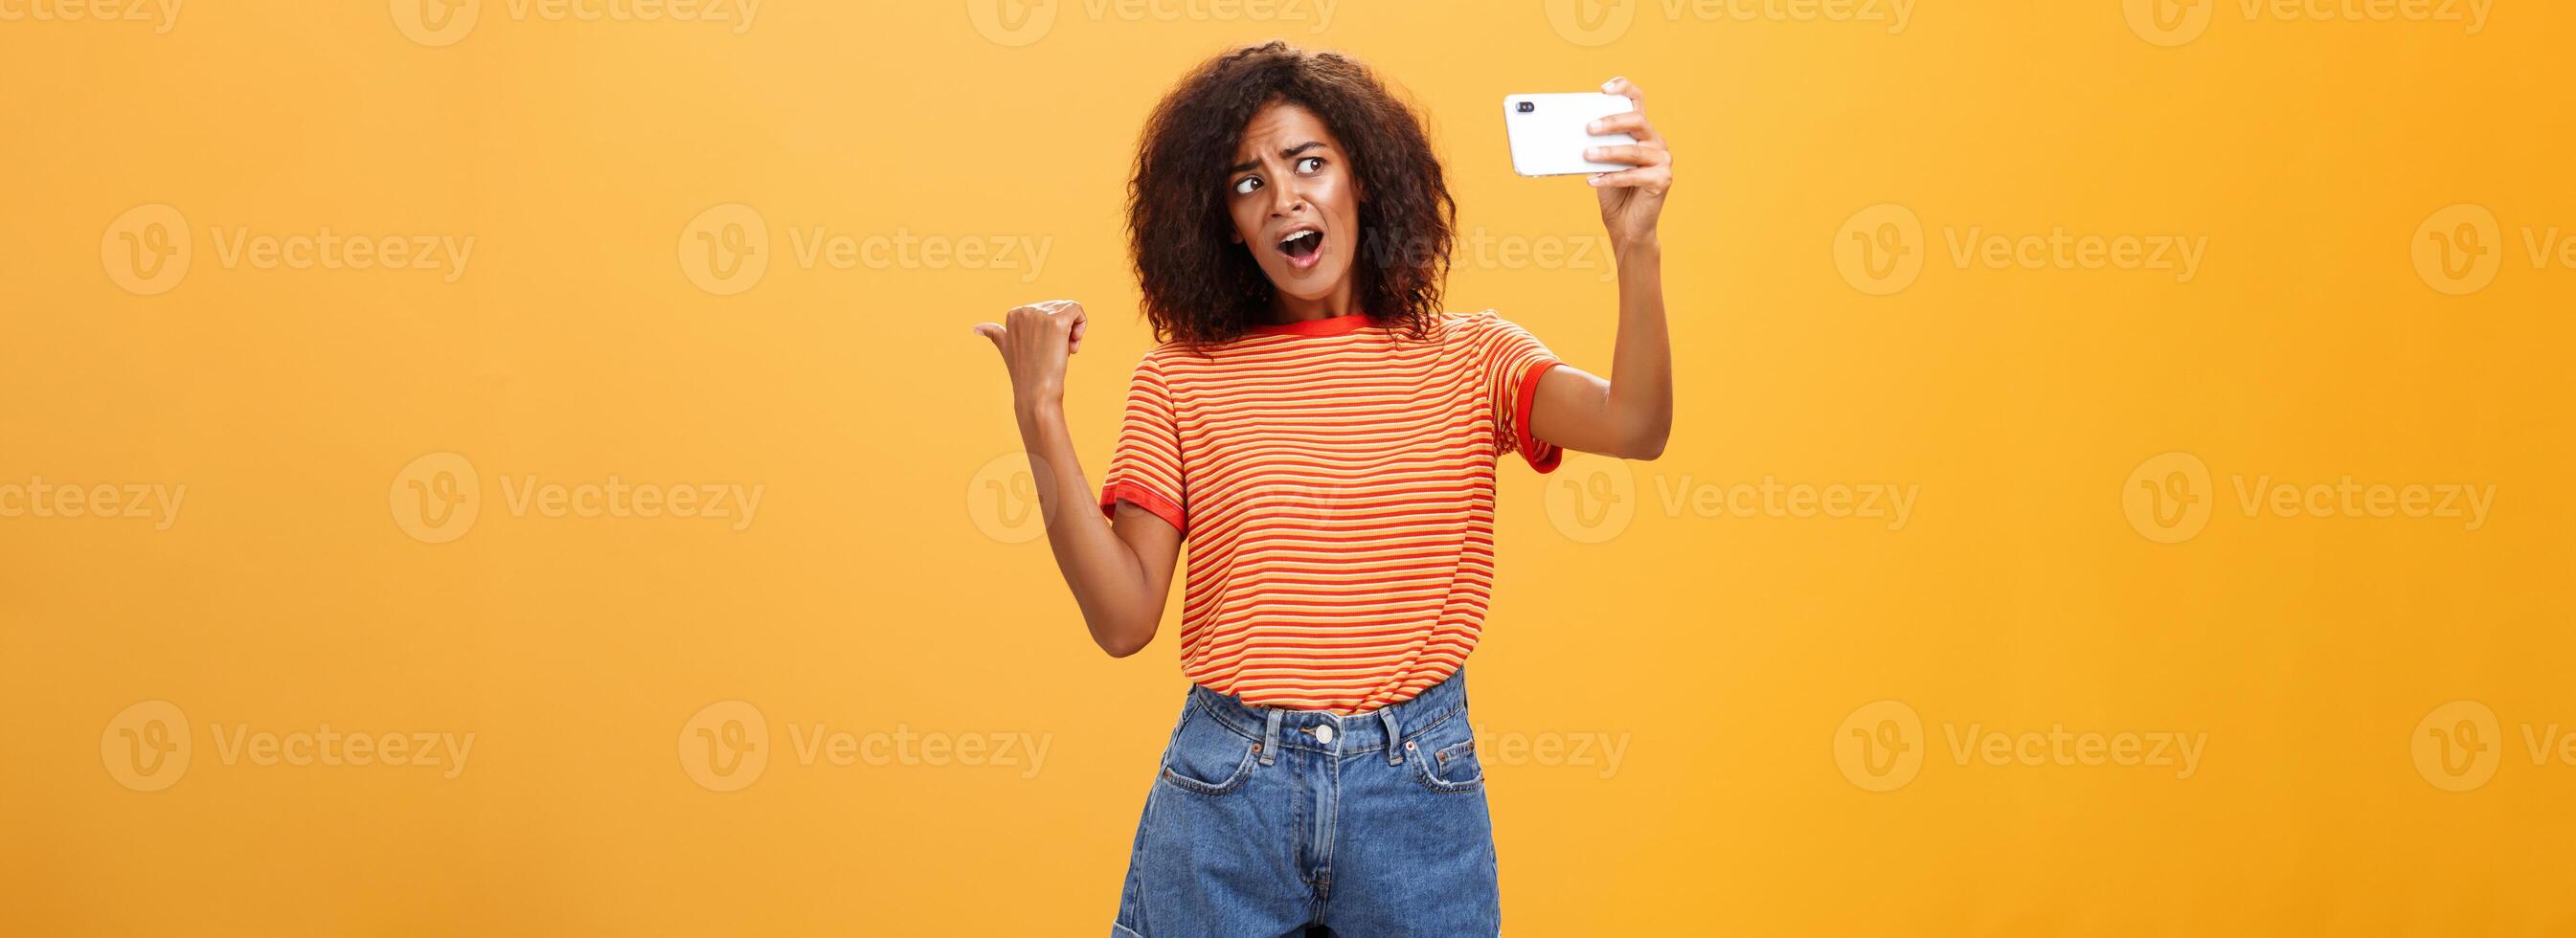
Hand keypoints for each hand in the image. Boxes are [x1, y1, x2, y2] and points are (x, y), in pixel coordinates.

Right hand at [973, 299, 1087, 413]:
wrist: (1035, 393)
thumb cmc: (1025, 373)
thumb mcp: (1006, 348)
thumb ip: (994, 334)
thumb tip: (976, 328)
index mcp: (1014, 313)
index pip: (1047, 309)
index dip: (1052, 329)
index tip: (1046, 348)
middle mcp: (1025, 310)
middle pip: (1060, 308)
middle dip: (1065, 329)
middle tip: (1057, 352)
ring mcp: (1040, 315)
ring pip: (1071, 309)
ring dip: (1074, 331)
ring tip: (1064, 350)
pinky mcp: (1057, 321)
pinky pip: (1078, 310)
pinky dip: (1082, 326)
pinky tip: (1072, 346)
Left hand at [1584, 77, 1672, 248]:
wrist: (1626, 224)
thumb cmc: (1613, 191)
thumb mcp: (1601, 163)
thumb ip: (1596, 145)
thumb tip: (1574, 133)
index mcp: (1642, 132)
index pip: (1637, 100)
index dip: (1624, 88)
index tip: (1603, 89)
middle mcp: (1655, 141)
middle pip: (1636, 120)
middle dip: (1611, 122)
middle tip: (1589, 128)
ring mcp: (1662, 160)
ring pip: (1633, 150)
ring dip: (1607, 152)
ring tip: (1586, 155)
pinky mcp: (1663, 180)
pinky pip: (1634, 176)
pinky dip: (1611, 178)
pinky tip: (1593, 180)